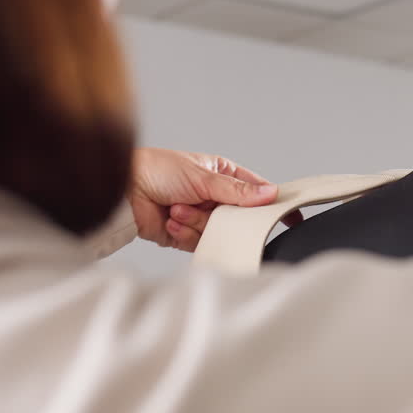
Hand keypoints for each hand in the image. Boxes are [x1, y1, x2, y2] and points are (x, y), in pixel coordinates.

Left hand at [129, 148, 303, 251]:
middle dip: (221, 215)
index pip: (254, 190)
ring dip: (196, 222)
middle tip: (212, 211)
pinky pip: (199, 242)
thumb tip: (269, 194)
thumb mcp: (203, 177)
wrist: (122, 191)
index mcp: (221, 174)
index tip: (290, 214)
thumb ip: (237, 191)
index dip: (270, 201)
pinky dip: (185, 232)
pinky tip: (171, 220)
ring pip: (218, 230)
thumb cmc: (156, 170)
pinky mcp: (186, 235)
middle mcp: (212, 196)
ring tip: (178, 209)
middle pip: (237, 216)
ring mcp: (200, 216)